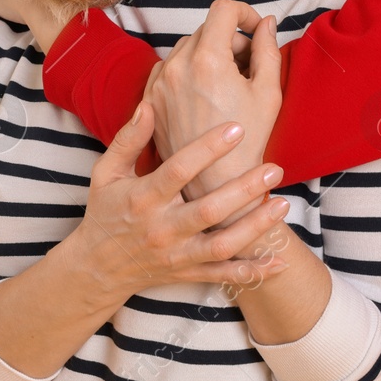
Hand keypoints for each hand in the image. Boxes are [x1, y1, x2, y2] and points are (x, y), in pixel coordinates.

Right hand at [62, 100, 290, 306]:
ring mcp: (176, 255)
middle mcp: (161, 228)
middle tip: (274, 167)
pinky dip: (251, 271)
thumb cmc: (105, 210)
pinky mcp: (187, 273)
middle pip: (207, 210)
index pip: (178, 171)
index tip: (236, 129)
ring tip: (283, 204)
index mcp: (143, 198)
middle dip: (243, 189)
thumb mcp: (106, 172)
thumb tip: (148, 105)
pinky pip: (222, 275)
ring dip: (254, 227)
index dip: (208, 149)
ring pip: (220, 245)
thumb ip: (128, 139)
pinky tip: (279, 261)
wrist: (98, 267)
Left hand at [142, 0, 281, 209]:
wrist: (215, 184)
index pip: (223, 10)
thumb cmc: (247, 142)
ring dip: (208, 54)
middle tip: (248, 67)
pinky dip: (188, 71)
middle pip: (206, 29)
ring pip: (186, 48)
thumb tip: (266, 24)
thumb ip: (267, 50)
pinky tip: (204, 94)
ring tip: (227, 85)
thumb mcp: (268, 92)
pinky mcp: (151, 99)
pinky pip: (169, 68)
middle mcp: (177, 66)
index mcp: (207, 59)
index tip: (256, 31)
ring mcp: (160, 83)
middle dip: (230, 39)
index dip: (245, 13)